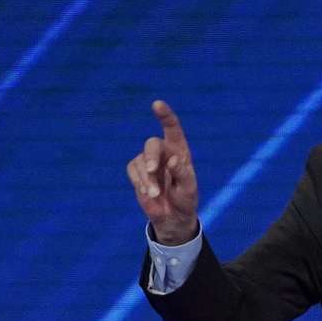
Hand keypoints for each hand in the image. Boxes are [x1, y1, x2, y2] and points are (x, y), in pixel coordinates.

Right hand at [126, 100, 199, 244]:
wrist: (172, 217)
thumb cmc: (185, 200)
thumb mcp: (189, 189)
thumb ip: (183, 174)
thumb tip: (174, 160)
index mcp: (180, 151)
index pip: (173, 129)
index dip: (165, 116)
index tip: (156, 104)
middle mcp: (164, 152)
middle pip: (152, 144)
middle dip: (151, 156)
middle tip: (152, 170)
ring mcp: (149, 161)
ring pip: (140, 160)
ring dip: (146, 179)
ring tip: (155, 194)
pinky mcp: (137, 172)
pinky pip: (132, 170)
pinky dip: (139, 182)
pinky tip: (148, 193)